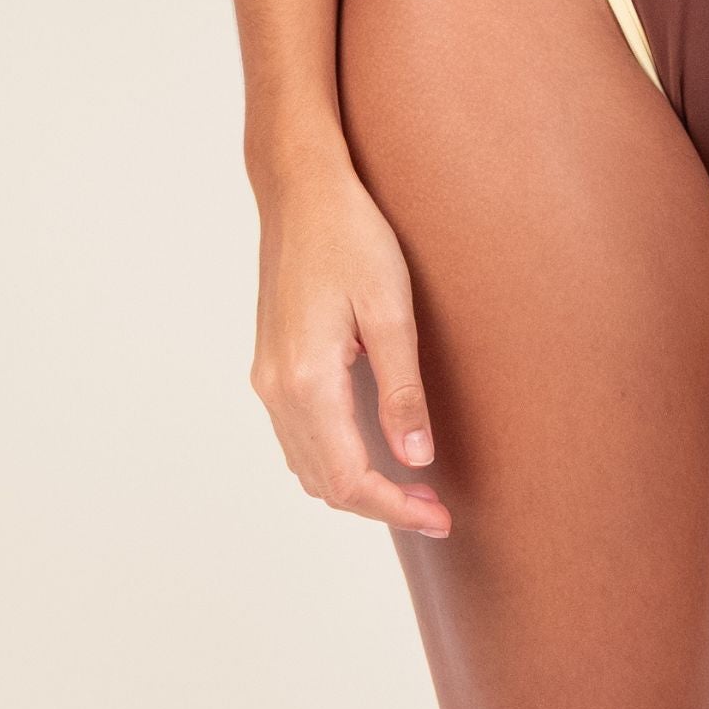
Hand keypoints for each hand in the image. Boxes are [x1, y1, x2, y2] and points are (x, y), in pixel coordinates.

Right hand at [249, 139, 451, 537]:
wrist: (300, 190)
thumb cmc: (350, 236)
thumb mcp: (390, 308)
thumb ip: (402, 388)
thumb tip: (416, 459)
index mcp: (307, 380)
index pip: (349, 479)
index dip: (396, 508)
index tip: (441, 518)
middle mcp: (277, 389)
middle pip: (325, 483)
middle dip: (381, 505)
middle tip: (436, 507)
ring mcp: (267, 378)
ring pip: (307, 466)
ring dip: (356, 486)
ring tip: (411, 484)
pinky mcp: (270, 364)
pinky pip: (298, 437)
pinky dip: (333, 459)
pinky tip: (371, 446)